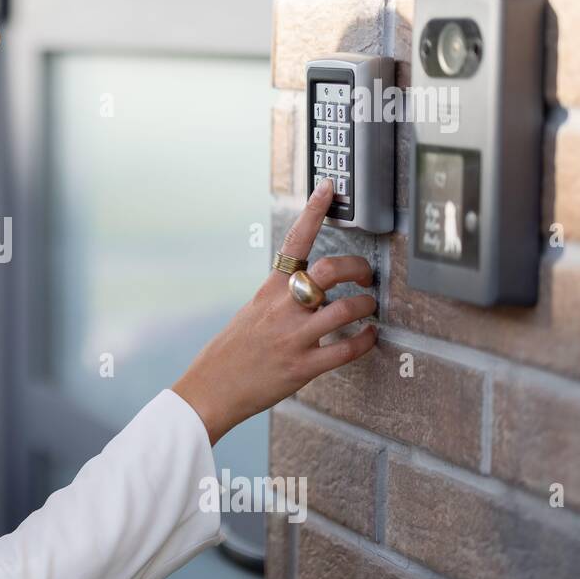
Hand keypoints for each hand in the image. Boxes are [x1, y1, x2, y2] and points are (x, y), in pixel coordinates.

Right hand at [171, 178, 377, 445]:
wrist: (210, 389)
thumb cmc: (228, 353)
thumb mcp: (250, 314)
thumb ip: (279, 299)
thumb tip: (310, 290)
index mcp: (267, 291)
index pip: (294, 243)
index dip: (313, 212)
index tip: (329, 189)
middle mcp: (281, 309)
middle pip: (330, 271)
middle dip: (357, 268)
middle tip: (365, 274)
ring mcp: (293, 337)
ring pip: (346, 310)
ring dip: (366, 306)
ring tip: (369, 307)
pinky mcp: (303, 367)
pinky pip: (347, 350)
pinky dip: (366, 341)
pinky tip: (369, 337)